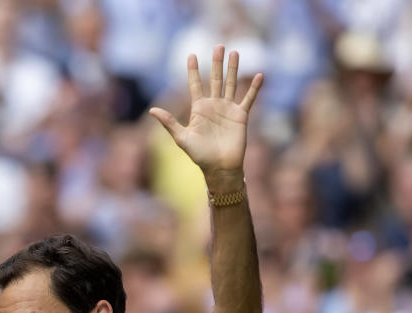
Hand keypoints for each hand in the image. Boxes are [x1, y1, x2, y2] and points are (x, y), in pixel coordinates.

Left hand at [149, 46, 262, 187]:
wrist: (219, 167)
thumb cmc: (199, 155)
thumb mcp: (182, 137)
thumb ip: (169, 122)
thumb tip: (152, 110)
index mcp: (199, 109)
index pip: (195, 84)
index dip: (193, 70)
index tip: (191, 55)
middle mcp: (213, 105)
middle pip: (215, 79)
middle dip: (216, 63)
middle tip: (219, 46)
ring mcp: (228, 109)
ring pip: (231, 84)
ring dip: (233, 69)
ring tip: (235, 52)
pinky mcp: (241, 116)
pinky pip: (248, 99)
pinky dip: (254, 88)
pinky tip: (258, 75)